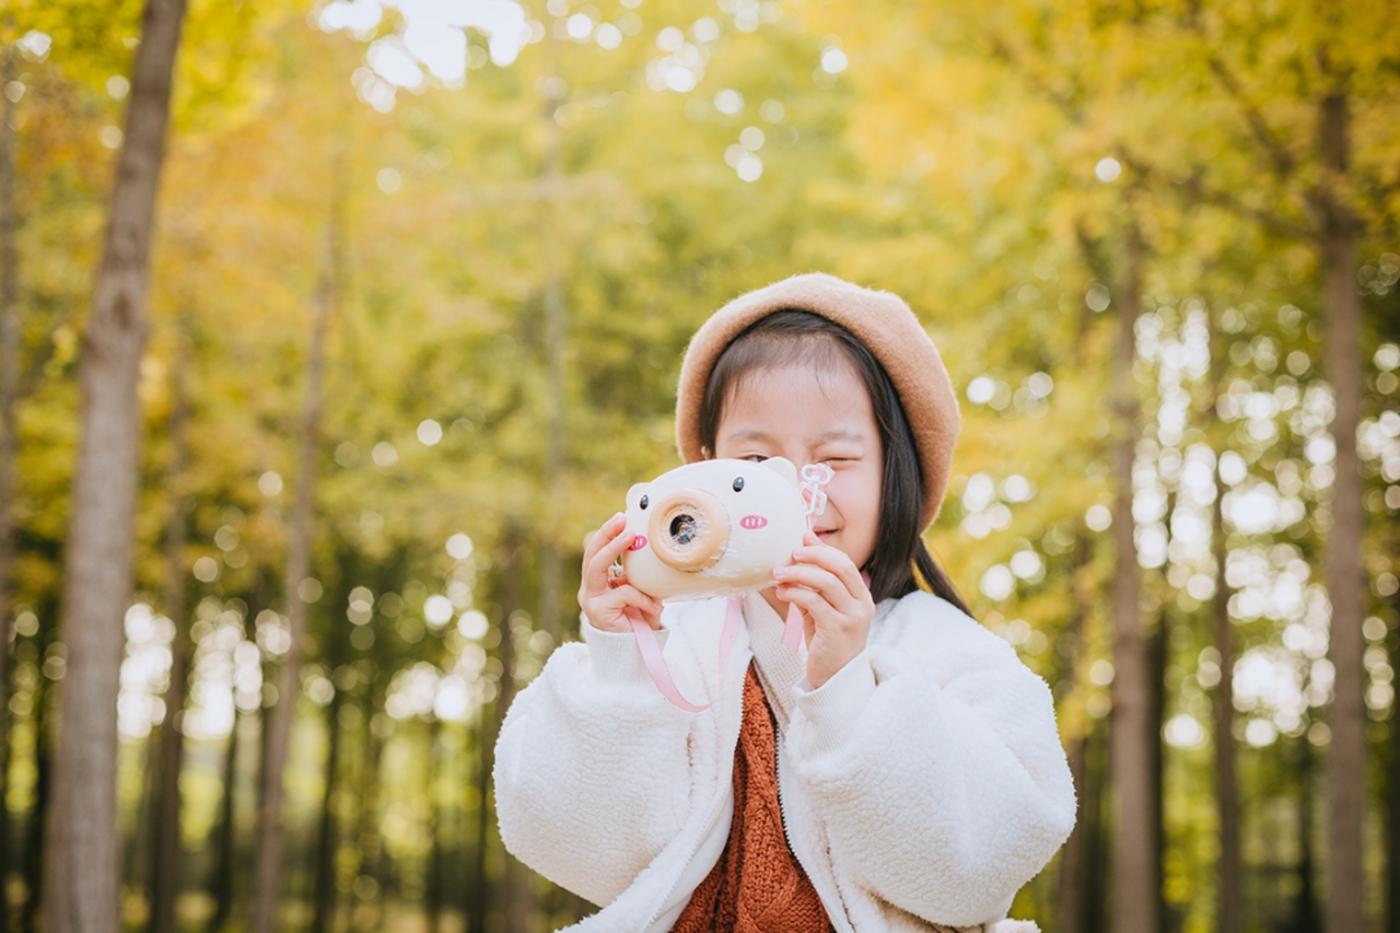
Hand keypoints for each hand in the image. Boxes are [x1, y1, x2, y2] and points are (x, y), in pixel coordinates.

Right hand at [578, 512, 663, 633]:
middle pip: (591, 554)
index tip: (622, 518)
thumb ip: (636, 577)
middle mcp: (589, 590)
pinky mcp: (598, 611)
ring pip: (597, 566)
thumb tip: (648, 551)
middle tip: (621, 518)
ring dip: (613, 547)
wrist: (635, 654)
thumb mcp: (638, 594)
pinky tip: (656, 607)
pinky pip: (623, 593)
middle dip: (606, 533)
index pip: (596, 553)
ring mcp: (590, 600)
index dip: (607, 534)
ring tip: (630, 536)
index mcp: (597, 584)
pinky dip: (642, 597)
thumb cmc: (638, 623)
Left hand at [772, 530, 875, 688]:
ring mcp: (852, 618)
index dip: (823, 549)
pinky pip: (814, 602)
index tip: (802, 539)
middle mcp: (862, 605)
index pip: (845, 563)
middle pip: (840, 567)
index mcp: (862, 597)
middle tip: (791, 553)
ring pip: (826, 582)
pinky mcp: (837, 630)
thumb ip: (815, 584)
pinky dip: (795, 593)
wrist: (834, 680)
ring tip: (777, 574)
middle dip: (814, 555)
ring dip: (798, 574)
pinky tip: (782, 593)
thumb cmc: (827, 642)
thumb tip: (802, 549)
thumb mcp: (823, 609)